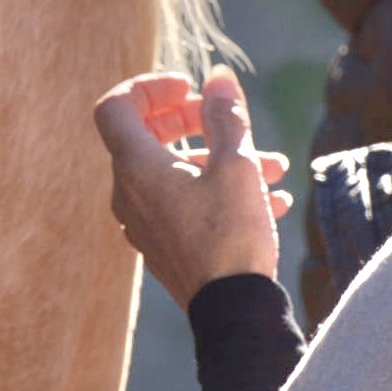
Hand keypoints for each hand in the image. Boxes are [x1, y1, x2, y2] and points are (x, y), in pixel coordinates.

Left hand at [92, 66, 290, 308]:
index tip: (189, 89)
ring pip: (176, 173)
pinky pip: (184, 203)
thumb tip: (219, 77)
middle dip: (194, 120)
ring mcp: (143, 224)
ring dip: (221, 159)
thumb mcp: (236, 165)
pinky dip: (217, 190)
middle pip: (147, 137)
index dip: (149, 87)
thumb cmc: (231, 235)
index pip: (116, 107)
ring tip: (274, 166)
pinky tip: (271, 200)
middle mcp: (129, 195)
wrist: (233, 313)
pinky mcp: (163, 246)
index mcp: (135, 168)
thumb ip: (225, 115)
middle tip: (229, 118)